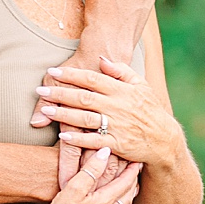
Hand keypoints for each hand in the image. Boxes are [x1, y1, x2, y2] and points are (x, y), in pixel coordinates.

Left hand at [34, 57, 183, 170]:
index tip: (52, 71)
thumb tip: (101, 59)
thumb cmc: (149, 110)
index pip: (92, 78)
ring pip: (85, 118)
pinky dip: (78, 139)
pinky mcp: (116, 144)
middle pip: (83, 97)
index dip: (71, 74)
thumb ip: (120, 71)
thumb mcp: (140, 85)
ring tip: (45, 110)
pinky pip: (93, 141)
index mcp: (121, 90)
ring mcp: (116, 126)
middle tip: (40, 90)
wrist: (164, 139)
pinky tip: (62, 136)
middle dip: (60, 93)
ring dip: (63, 114)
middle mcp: (117, 106)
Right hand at [36, 142, 140, 203]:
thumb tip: (105, 152)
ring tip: (132, 191)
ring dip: (130, 199)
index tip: (137, 162)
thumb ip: (91, 168)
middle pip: (127, 196)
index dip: (132, 171)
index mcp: (104, 200)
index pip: (125, 182)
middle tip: (137, 172)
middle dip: (133, 182)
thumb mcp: (74, 185)